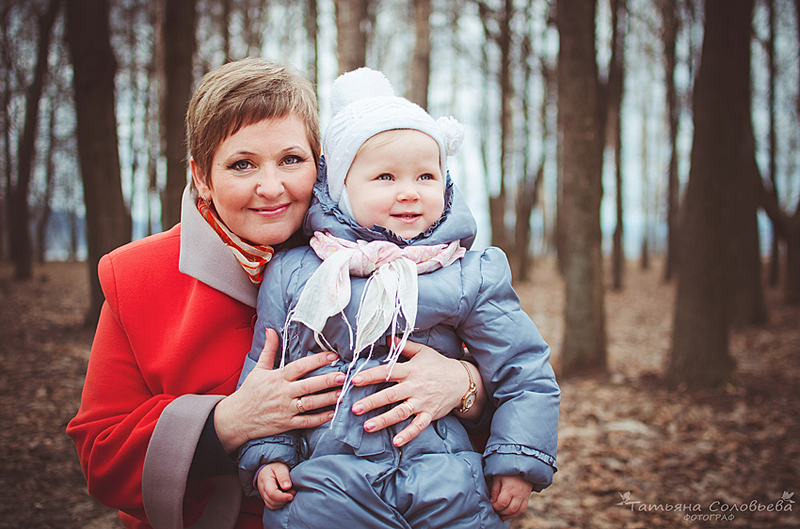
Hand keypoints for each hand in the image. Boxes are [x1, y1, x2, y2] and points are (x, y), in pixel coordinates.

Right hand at [214, 328, 343, 451]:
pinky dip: (319, 419)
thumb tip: (271, 330)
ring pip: (310, 404)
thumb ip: (269, 349)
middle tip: (343, 376)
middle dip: (327, 381)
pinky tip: (332, 413)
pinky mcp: (287, 424)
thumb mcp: (258, 369)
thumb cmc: (249, 392)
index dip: (317, 360)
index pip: (300, 366)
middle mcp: (283, 393)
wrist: (236, 418)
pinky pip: (306, 422)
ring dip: (327, 399)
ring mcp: (286, 409)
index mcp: (278, 378)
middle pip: (308, 386)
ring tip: (342, 394)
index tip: (332, 356)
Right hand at [256, 462, 295, 510]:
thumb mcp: (280, 467)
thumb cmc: (275, 467)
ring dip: (282, 503)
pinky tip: (286, 498)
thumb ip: (283, 476)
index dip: (282, 497)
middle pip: (272, 501)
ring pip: (272, 505)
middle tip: (294, 492)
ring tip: (290, 494)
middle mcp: (262, 490)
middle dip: (284, 500)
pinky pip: (272, 506)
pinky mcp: (266, 498)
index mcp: (265, 481)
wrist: (267, 468)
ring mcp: (263, 495)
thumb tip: (287, 487)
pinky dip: (280, 504)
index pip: (272, 493)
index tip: (292, 496)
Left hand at [349, 338, 479, 446]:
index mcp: (411, 370)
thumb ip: (403, 346)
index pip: (387, 372)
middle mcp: (415, 386)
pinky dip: (408, 434)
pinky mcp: (430, 414)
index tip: (355, 380)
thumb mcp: (422, 352)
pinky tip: (396, 442)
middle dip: (371, 402)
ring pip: (401, 412)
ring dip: (384, 420)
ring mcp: (422, 402)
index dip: (370, 376)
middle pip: (390, 395)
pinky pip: (418, 426)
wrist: (462, 381)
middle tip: (355, 408)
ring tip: (367, 427)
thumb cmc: (439, 365)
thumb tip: (387, 338)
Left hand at [490, 475, 532, 520]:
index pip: (502, 503)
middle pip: (510, 509)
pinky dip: (516, 514)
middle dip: (501, 512)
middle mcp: (518, 494)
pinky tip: (509, 514)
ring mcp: (524, 496)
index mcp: (509, 488)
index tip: (491, 504)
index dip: (495, 506)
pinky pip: (523, 509)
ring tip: (501, 515)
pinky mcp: (527, 497)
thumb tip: (492, 501)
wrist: (522, 466)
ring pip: (517, 511)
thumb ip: (494, 490)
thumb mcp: (498, 477)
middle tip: (495, 510)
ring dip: (508, 515)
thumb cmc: (507, 471)